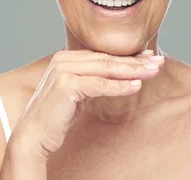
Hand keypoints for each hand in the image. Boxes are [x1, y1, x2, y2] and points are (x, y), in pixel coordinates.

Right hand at [9, 48, 164, 163]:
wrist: (33, 135)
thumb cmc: (56, 117)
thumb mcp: (77, 93)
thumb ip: (92, 79)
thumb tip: (119, 74)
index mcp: (65, 57)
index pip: (103, 55)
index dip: (127, 56)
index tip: (148, 56)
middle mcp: (63, 59)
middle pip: (107, 59)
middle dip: (135, 60)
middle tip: (157, 61)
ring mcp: (63, 70)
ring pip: (106, 68)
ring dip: (132, 70)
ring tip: (152, 71)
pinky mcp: (66, 84)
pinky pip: (100, 84)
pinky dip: (120, 86)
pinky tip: (136, 86)